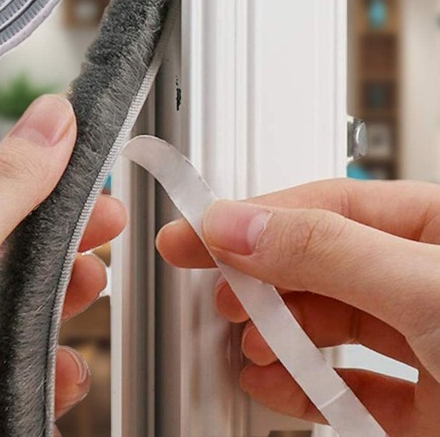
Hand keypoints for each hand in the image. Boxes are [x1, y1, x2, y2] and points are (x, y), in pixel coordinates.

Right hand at [156, 178, 439, 435]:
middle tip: (218, 293)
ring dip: (277, 336)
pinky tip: (276, 384)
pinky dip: (307, 389)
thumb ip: (328, 251)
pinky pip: (355, 390)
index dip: (254, 217)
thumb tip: (238, 226)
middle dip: (260, 281)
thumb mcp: (426, 288)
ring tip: (249, 343)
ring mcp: (431, 345)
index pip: (326, 204)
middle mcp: (428, 280)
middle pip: (319, 264)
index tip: (196, 232)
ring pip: (331, 326)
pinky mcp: (432, 408)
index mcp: (435, 228)